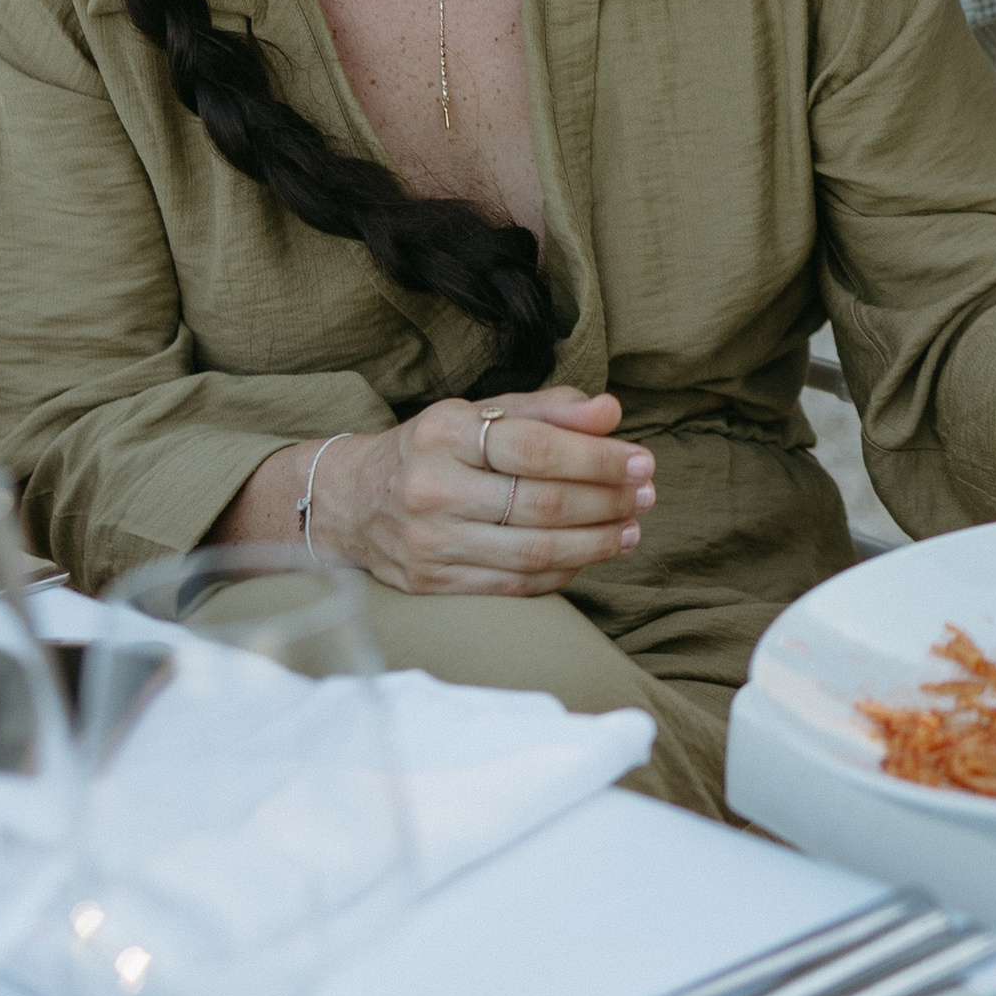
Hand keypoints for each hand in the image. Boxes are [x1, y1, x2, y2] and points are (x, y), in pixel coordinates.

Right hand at [308, 388, 654, 594]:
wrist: (349, 503)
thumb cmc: (431, 449)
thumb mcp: (477, 412)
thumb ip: (547, 409)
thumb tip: (610, 411)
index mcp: (444, 434)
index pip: (535, 447)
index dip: (597, 457)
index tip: (641, 461)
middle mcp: (432, 489)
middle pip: (539, 504)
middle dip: (606, 501)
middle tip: (646, 494)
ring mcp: (430, 543)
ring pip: (533, 553)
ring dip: (595, 543)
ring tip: (631, 528)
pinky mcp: (434, 585)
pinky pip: (515, 586)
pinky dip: (563, 573)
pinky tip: (591, 555)